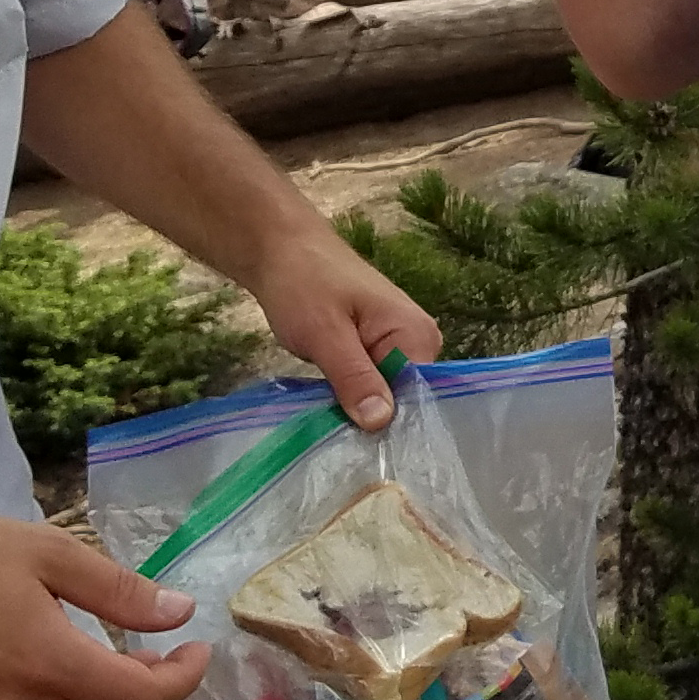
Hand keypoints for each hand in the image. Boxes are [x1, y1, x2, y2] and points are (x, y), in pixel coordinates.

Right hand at [0, 501, 209, 699]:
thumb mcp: (46, 552)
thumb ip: (118, 590)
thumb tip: (179, 614)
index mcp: (44, 663)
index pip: (140, 699)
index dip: (181, 679)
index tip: (196, 647)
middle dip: (152, 696)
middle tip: (158, 651)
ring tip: (117, 667)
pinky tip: (69, 688)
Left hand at [246, 224, 442, 429]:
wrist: (279, 250)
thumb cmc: (303, 282)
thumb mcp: (325, 333)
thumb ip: (355, 377)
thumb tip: (381, 423)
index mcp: (417, 334)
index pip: (419, 398)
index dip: (390, 426)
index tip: (360, 449)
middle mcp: (419, 342)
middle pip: (404, 401)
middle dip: (372, 421)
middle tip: (337, 440)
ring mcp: (398, 346)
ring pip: (383, 397)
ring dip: (356, 410)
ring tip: (329, 427)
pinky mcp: (376, 351)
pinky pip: (370, 386)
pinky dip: (349, 398)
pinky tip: (329, 410)